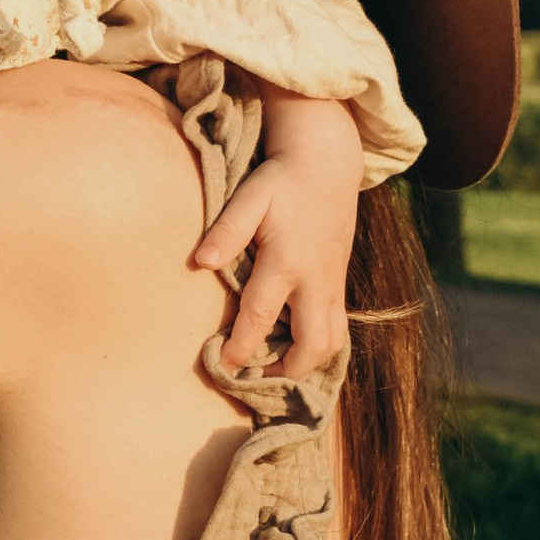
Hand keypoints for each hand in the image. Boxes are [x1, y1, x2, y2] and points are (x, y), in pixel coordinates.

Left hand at [195, 92, 359, 373]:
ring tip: (273, 366)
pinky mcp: (339, 283)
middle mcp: (316, 280)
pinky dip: (318, 346)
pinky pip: (337, 327)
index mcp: (288, 261)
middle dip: (287, 369)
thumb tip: (200, 262)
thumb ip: (227, 230)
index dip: (243, 346)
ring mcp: (333, 284)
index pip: (262, 315)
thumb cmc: (281, 181)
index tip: (224, 366)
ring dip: (307, 362)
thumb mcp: (250, 197)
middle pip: (314, 343)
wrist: (327, 164)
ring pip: (332, 341)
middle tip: (254, 375)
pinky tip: (293, 348)